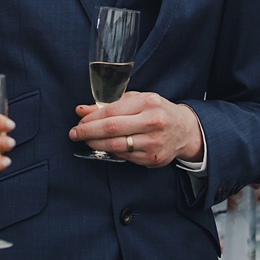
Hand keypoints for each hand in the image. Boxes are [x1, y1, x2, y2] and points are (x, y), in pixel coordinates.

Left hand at [69, 91, 202, 167]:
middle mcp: (153, 122)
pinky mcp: (153, 159)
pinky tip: (104, 147)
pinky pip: (124, 157)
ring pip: (116, 146)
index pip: (112, 111)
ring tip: (86, 140)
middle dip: (88, 132)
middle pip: (111, 129)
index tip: (79, 121)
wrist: (185, 130)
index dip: (91, 118)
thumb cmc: (157, 111)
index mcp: (148, 103)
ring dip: (96, 144)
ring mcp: (154, 143)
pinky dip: (111, 152)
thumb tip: (82, 110)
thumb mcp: (137, 100)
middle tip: (74, 133)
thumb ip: (110, 104)